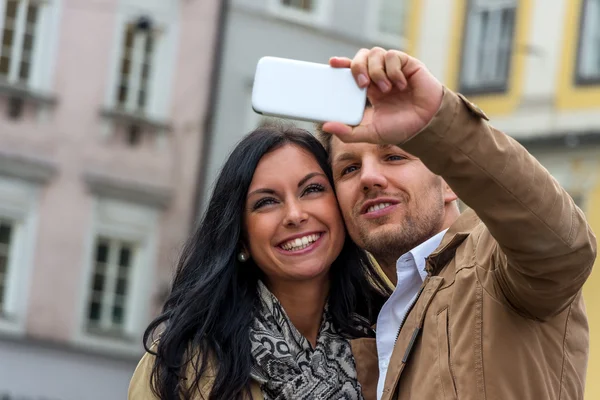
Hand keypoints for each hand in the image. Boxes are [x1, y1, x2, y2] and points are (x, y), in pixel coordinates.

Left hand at [322, 47, 443, 144]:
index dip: (343, 63)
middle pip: (362, 56)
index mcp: (370, 88)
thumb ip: (348, 133)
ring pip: (376, 53)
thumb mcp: (370, 134)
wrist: (426, 126)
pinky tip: (400, 85)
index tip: (332, 63)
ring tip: (385, 90)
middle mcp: (380, 75)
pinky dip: (393, 70)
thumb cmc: (401, 128)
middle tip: (362, 84)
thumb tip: (326, 126)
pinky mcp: (408, 64)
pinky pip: (394, 56)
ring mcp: (394, 68)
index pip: (353, 69)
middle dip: (358, 66)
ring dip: (377, 71)